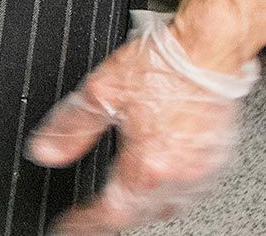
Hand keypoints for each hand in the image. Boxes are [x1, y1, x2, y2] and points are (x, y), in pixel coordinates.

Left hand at [26, 10, 256, 233]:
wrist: (210, 47)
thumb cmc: (165, 63)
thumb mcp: (102, 91)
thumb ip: (71, 127)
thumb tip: (45, 151)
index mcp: (149, 165)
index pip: (109, 213)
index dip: (84, 223)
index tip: (68, 227)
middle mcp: (180, 176)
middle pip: (140, 215)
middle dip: (114, 217)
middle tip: (92, 214)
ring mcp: (204, 171)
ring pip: (169, 206)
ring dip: (143, 206)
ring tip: (123, 198)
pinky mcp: (220, 159)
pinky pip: (191, 189)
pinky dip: (170, 189)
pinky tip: (159, 175)